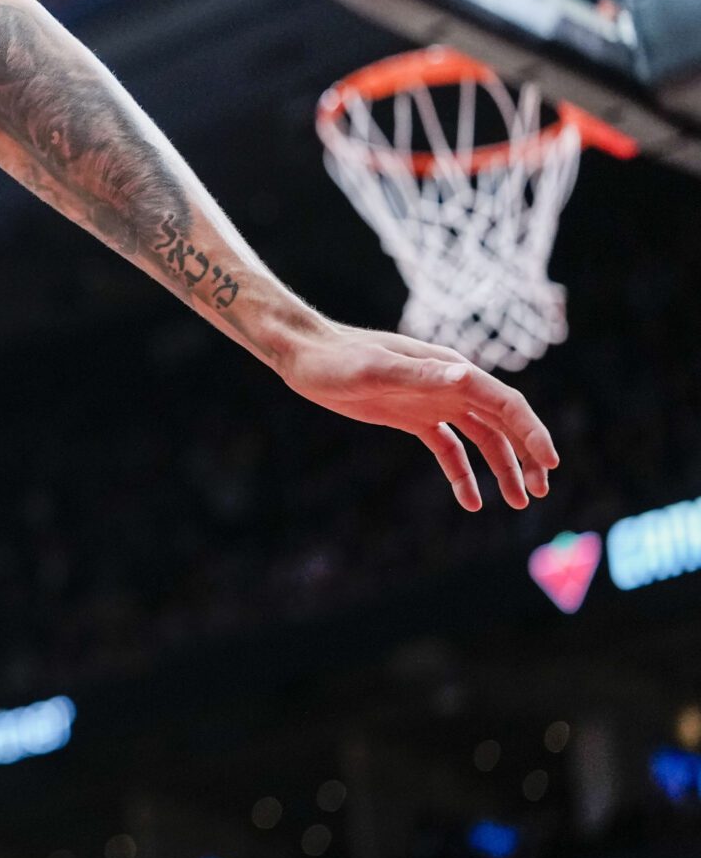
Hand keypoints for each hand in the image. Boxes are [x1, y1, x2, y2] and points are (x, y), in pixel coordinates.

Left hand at [279, 323, 558, 512]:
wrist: (306, 356)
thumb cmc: (338, 358)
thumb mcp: (375, 368)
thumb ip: (419, 374)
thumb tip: (464, 376)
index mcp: (451, 371)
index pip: (505, 403)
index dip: (532, 432)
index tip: (551, 463)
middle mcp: (451, 385)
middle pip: (503, 422)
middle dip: (526, 455)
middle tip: (540, 492)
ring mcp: (433, 401)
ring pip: (482, 437)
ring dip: (502, 467)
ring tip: (517, 502)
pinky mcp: (413, 417)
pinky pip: (449, 448)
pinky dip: (463, 473)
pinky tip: (471, 501)